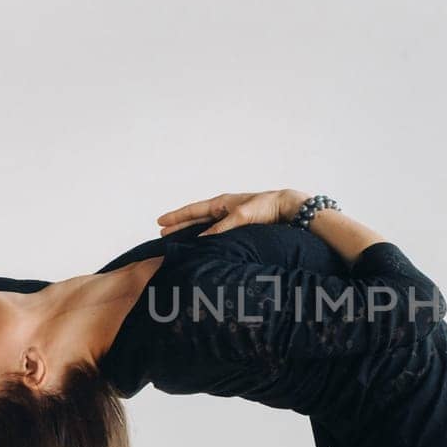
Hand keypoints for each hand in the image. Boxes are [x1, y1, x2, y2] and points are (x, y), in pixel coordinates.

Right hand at [156, 189, 307, 237]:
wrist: (287, 209)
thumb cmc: (265, 208)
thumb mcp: (241, 217)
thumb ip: (221, 228)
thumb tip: (202, 239)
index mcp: (221, 202)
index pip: (192, 210)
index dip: (176, 216)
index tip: (159, 221)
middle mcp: (224, 209)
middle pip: (195, 218)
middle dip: (178, 225)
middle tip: (162, 233)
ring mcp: (231, 217)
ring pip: (204, 225)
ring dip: (190, 231)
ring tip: (176, 238)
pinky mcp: (239, 226)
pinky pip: (216, 231)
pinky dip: (206, 237)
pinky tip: (201, 243)